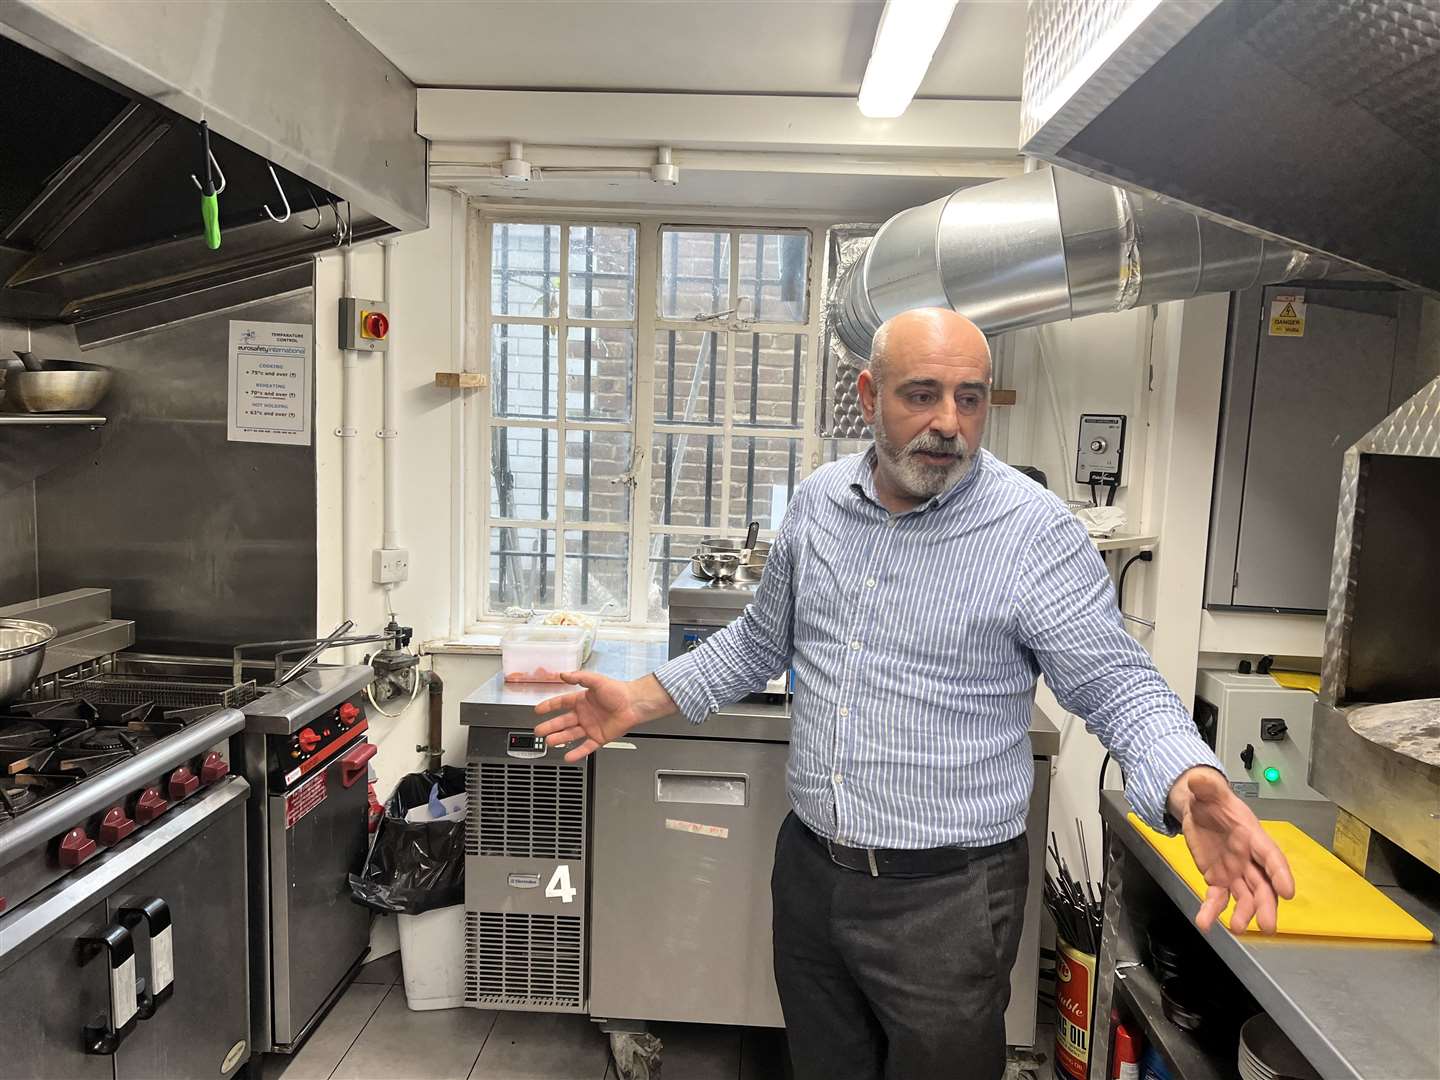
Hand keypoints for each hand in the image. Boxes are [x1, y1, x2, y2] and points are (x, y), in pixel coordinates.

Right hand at [533, 672, 663, 761]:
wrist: (634, 704)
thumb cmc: (618, 691)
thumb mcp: (597, 680)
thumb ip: (580, 677)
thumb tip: (564, 674)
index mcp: (581, 700)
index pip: (561, 703)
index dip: (549, 706)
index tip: (537, 710)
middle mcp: (584, 714)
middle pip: (562, 722)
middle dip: (549, 727)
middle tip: (538, 731)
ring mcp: (591, 727)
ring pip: (571, 735)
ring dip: (559, 739)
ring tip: (549, 742)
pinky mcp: (599, 738)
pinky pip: (586, 747)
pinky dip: (577, 752)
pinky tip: (568, 756)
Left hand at [1169, 767, 1295, 933]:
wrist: (1198, 809)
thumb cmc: (1212, 800)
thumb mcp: (1207, 790)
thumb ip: (1206, 786)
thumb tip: (1198, 778)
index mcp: (1252, 836)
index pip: (1270, 856)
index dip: (1280, 873)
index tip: (1288, 891)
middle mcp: (1248, 858)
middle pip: (1262, 885)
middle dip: (1266, 905)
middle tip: (1268, 926)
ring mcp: (1234, 871)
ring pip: (1245, 896)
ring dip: (1243, 913)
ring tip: (1236, 928)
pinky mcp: (1218, 879)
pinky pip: (1217, 897)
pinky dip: (1212, 910)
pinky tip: (1205, 923)